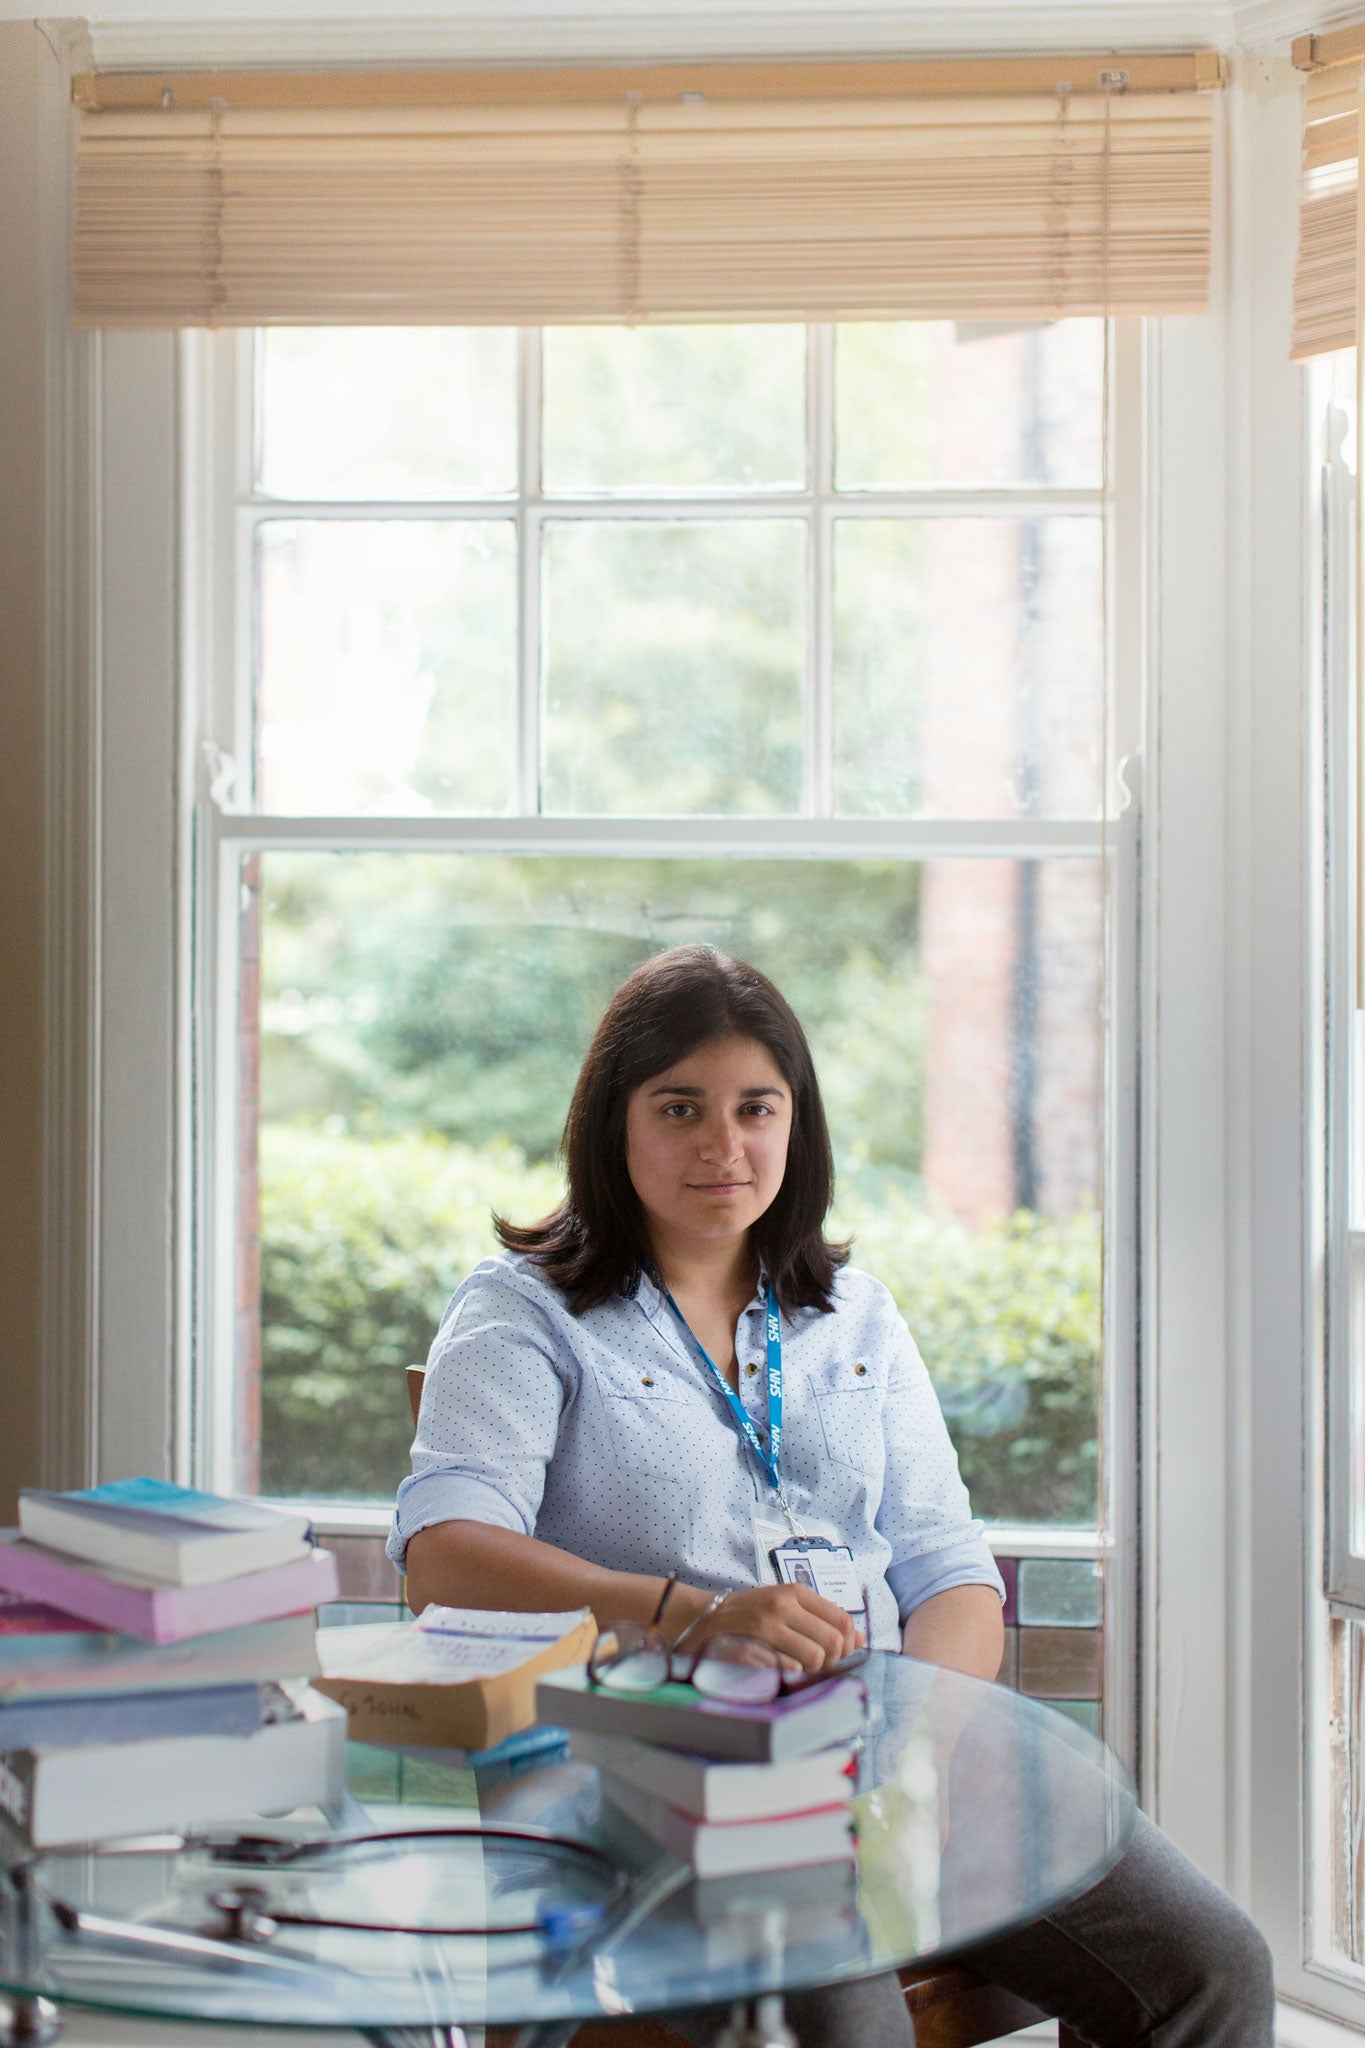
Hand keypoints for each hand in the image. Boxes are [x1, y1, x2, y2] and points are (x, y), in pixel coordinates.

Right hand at [672, 1582, 863, 1673]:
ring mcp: (766, 1627)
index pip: (842, 1620)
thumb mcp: (785, 1605)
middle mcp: (783, 1605)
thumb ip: (821, 1619)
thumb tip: (860, 1640)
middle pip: (833, 1642)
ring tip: (799, 1668)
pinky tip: (781, 1670)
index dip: (848, 1643)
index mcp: (795, 1593)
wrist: (701, 1618)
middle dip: (832, 1661)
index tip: (837, 1653)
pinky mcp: (753, 1647)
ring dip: (812, 1670)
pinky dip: (791, 1674)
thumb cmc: (748, 1614)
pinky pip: (789, 1668)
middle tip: (818, 1665)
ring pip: (815, 1658)